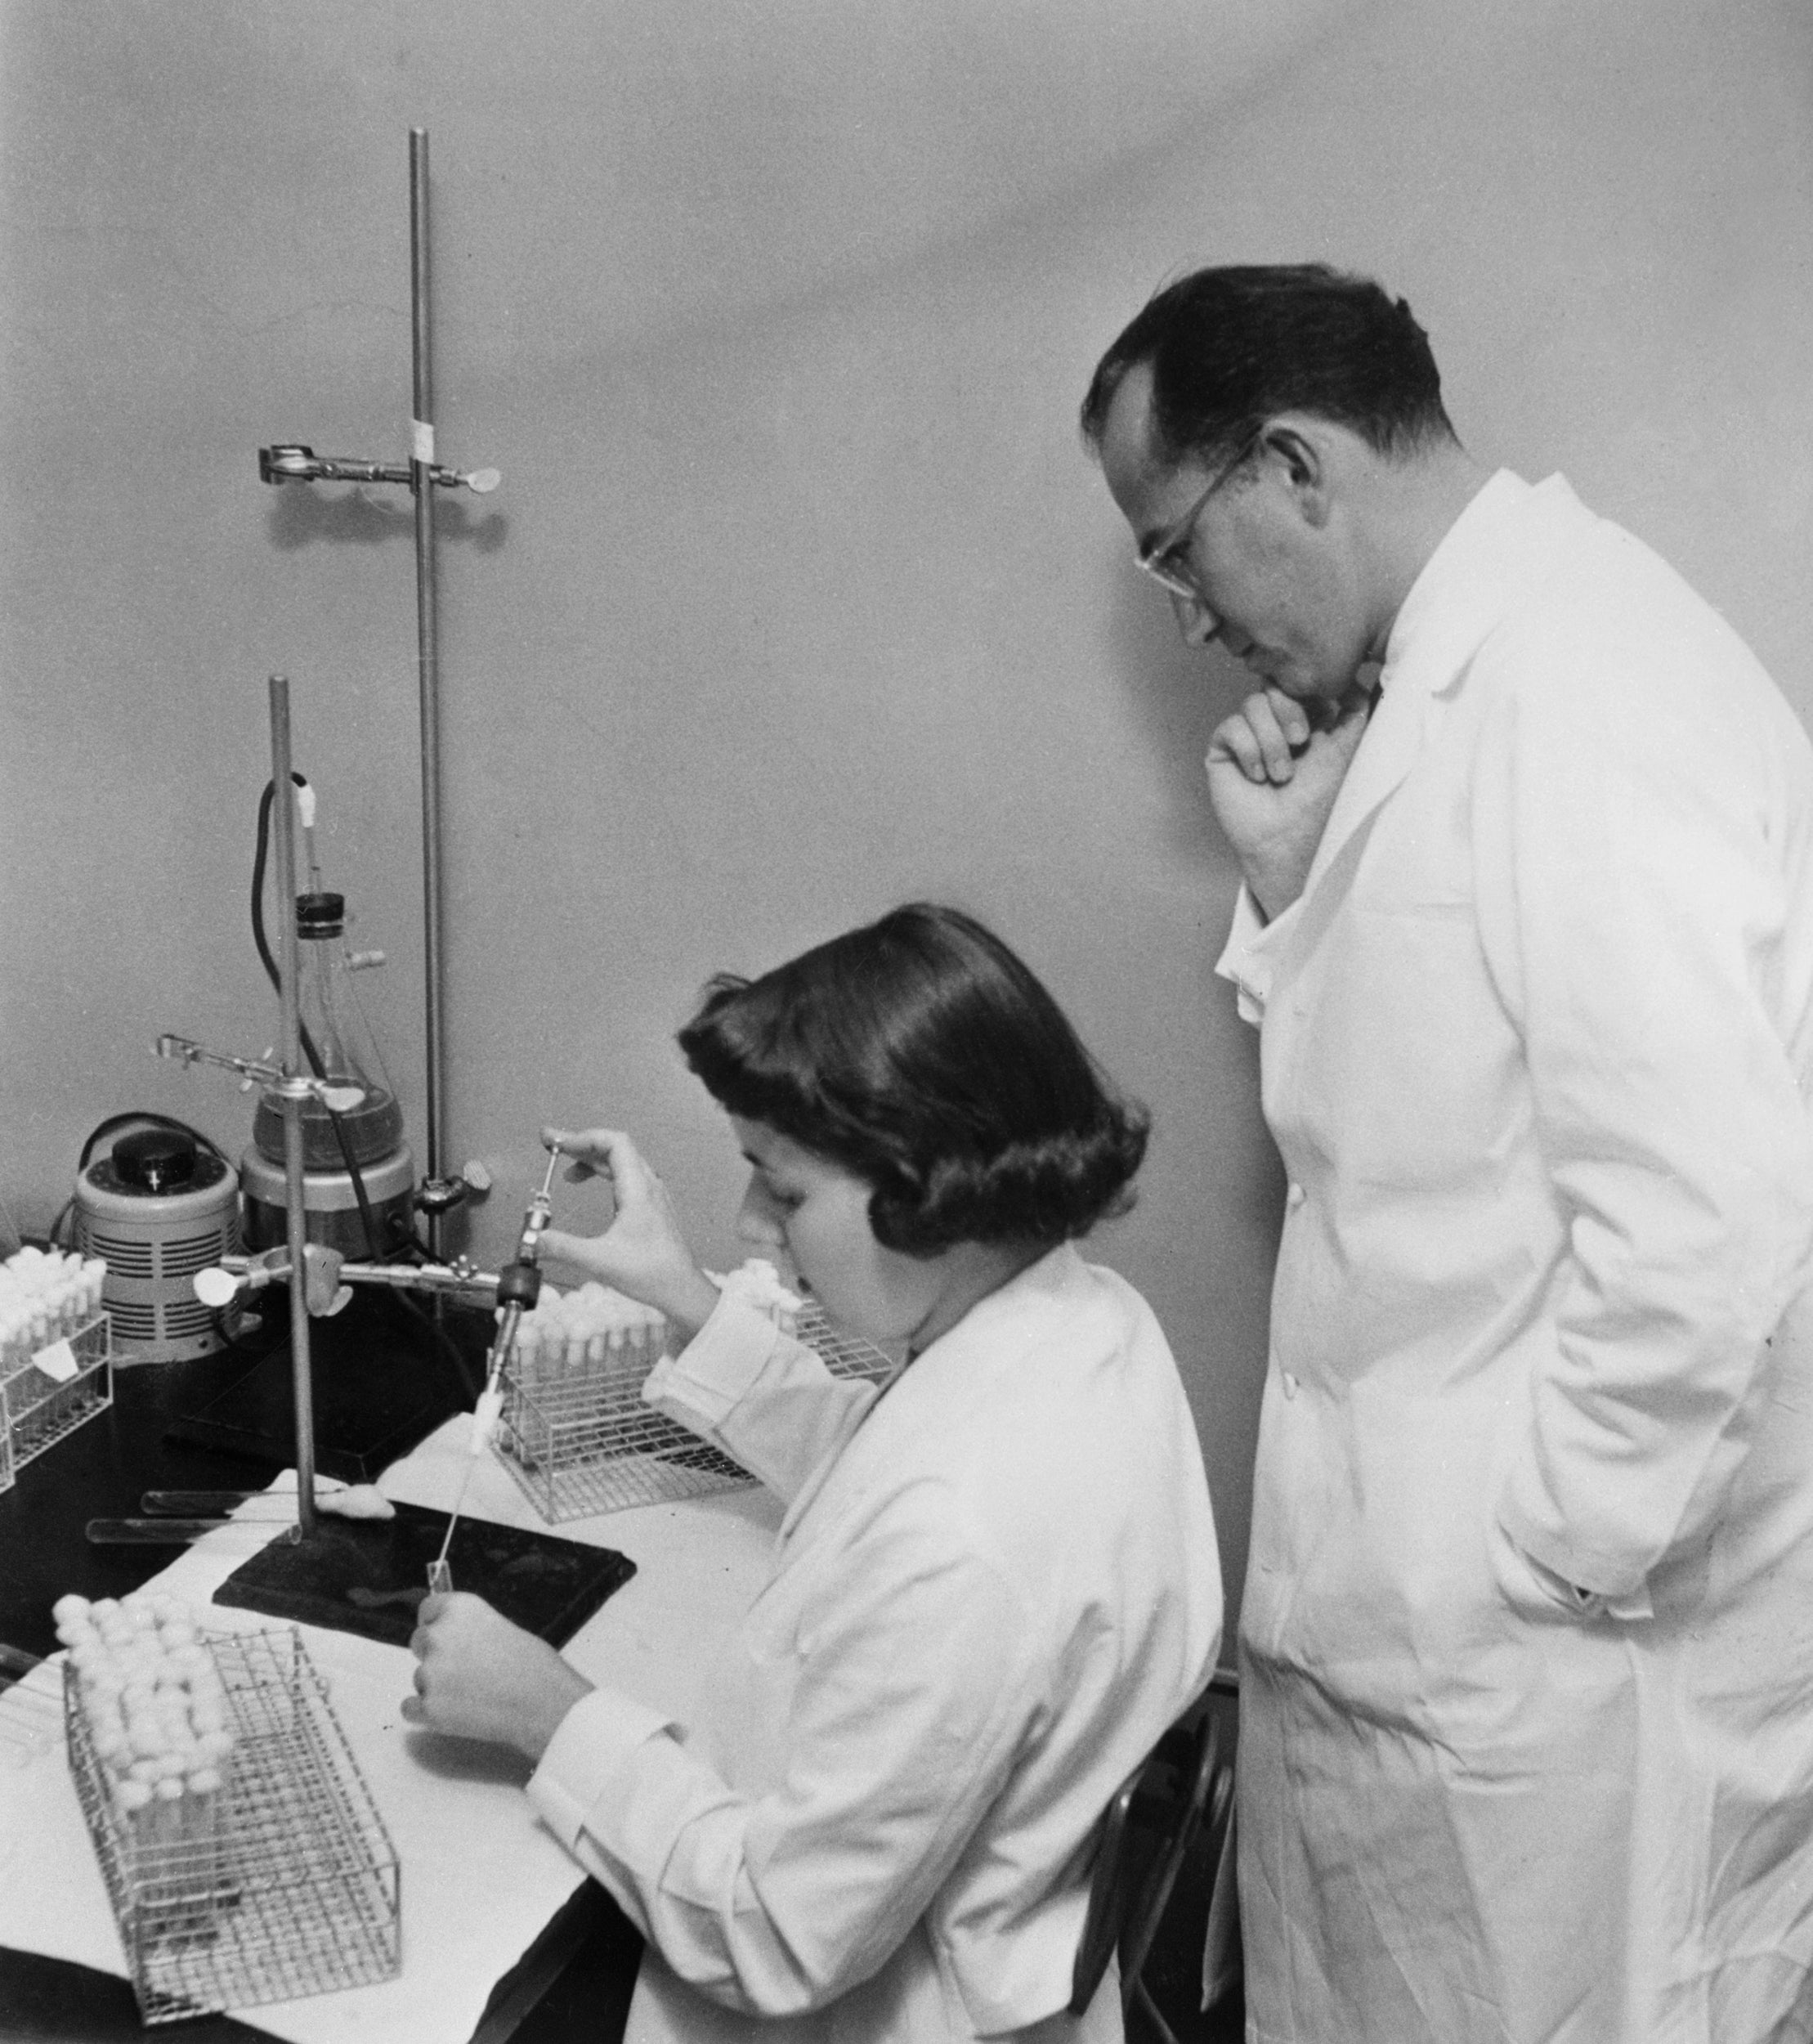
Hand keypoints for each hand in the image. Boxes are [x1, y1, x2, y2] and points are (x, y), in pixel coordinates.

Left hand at [402, 1592, 592, 1759]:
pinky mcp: (428, 1708)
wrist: (544, 1704)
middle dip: (436, 1654)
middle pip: (419, 1641)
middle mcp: (438, 1635)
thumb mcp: (502, 1627)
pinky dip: (427, 1711)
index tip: (446, 1634)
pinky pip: (411, 1707)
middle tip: (464, 1669)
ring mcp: (430, 1673)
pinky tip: (453, 1712)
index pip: (427, 1608)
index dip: (437, 1622)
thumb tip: (455, 1639)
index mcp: (459, 1608)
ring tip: (473, 1695)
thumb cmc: (534, 1664)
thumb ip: (470, 1629)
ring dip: (437, 1686)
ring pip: (420, 1677)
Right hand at [538, 1127, 720, 1338]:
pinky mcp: (652, 1207)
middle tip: (555, 1146)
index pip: (614, 1143)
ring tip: (568, 1172)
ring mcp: (653, 1196)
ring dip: (593, 1161)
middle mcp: (648, 1186)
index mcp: (638, 1190)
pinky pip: (628, 1178)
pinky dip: (605, 1174)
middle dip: (582, 1145)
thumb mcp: (599, 1260)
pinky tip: (592, 1186)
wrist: (681, 1289)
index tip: (559, 1143)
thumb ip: (563, 1248)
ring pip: (622, 1163)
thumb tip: (535, 1239)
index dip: (583, 1137)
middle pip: (616, 1148)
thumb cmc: (651, 1273)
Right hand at [1205, 683, 1372, 918]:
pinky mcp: (1224, 749)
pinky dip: (1249, 752)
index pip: (1300, 682)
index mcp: (1307, 717)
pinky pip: (1231, 727)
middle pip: (1274, 684)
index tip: (1319, 720)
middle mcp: (1275, 722)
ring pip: (1253, 703)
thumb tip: (1364, 677)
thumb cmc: (1321, 798)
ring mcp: (1248, 734)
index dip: (1308, 691)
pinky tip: (1257, 778)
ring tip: (1281, 775)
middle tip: (1301, 741)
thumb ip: (1356, 710)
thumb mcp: (1347, 747)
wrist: (1288, 836)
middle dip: (1289, 711)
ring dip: (1271, 741)